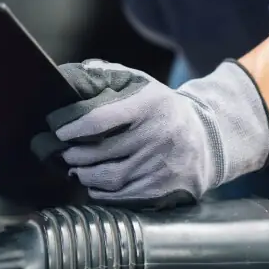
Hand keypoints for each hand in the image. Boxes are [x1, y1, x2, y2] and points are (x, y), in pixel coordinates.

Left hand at [32, 60, 268, 208]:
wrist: (209, 139)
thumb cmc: (163, 109)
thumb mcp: (144, 85)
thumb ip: (111, 75)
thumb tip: (80, 72)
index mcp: (150, 105)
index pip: (101, 119)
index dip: (74, 128)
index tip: (60, 132)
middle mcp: (158, 135)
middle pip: (102, 152)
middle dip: (75, 155)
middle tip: (64, 154)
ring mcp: (163, 164)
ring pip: (111, 178)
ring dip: (86, 176)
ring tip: (76, 169)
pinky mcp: (166, 187)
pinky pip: (125, 196)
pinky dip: (104, 194)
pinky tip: (95, 186)